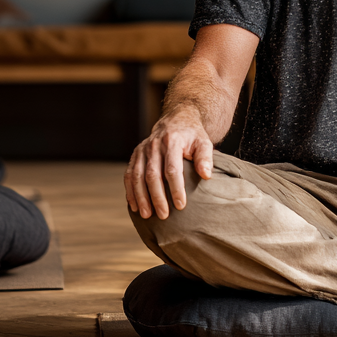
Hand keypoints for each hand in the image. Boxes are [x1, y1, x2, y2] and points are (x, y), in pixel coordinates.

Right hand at [124, 105, 214, 219]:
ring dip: (141, 197)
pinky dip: (131, 191)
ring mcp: (142, 150)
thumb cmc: (192, 136)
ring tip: (147, 215)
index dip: (176, 189)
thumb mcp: (203, 142)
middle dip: (157, 197)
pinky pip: (130, 175)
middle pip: (152, 175)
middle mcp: (154, 145)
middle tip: (164, 215)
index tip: (181, 205)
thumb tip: (206, 176)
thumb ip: (205, 158)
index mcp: (172, 141)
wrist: (176, 120)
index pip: (172, 169)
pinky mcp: (135, 155)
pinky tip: (135, 206)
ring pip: (138, 176)